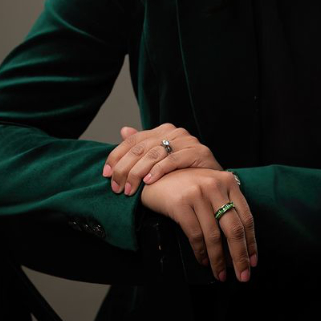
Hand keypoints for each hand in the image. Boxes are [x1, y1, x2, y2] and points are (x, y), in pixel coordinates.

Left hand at [102, 123, 223, 195]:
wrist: (215, 182)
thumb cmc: (185, 172)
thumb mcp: (160, 159)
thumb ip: (142, 146)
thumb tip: (123, 130)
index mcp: (162, 130)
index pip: (132, 140)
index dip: (116, 157)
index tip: (106, 174)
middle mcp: (174, 132)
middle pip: (140, 148)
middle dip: (124, 169)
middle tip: (116, 188)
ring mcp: (187, 141)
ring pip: (154, 154)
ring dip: (138, 173)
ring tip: (130, 190)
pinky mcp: (199, 152)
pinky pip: (173, 160)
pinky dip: (159, 171)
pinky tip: (149, 182)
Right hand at [140, 168, 256, 281]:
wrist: (154, 178)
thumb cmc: (186, 187)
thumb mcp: (210, 188)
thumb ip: (225, 206)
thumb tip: (238, 245)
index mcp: (228, 182)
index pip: (246, 218)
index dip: (251, 243)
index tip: (253, 261)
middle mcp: (215, 186)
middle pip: (234, 229)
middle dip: (240, 257)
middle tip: (243, 275)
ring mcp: (198, 194)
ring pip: (214, 236)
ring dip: (218, 260)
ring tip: (220, 274)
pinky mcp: (180, 204)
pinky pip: (195, 235)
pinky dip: (201, 252)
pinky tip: (203, 261)